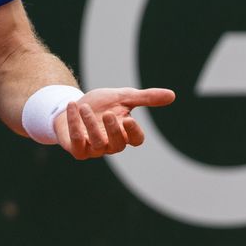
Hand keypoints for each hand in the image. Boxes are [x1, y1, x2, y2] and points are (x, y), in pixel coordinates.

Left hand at [53, 87, 174, 159]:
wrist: (72, 107)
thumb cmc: (101, 104)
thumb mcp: (123, 97)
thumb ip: (145, 98)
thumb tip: (172, 95)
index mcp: (124, 133)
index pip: (136, 140)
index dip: (134, 132)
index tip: (129, 119)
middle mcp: (111, 144)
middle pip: (118, 144)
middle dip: (113, 130)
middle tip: (108, 113)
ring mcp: (93, 149)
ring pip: (97, 143)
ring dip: (90, 125)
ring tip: (84, 107)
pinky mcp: (77, 149)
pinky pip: (76, 142)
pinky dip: (73, 124)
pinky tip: (72, 106)